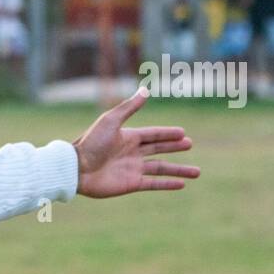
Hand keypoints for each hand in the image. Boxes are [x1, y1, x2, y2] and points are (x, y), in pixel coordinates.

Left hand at [73, 88, 199, 197]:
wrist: (76, 169)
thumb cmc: (91, 143)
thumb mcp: (111, 121)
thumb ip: (129, 107)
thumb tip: (146, 89)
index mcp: (128, 137)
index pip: (153, 134)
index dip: (168, 133)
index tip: (183, 133)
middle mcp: (132, 153)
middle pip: (159, 149)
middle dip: (174, 147)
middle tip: (190, 144)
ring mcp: (132, 169)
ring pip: (161, 168)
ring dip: (178, 170)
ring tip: (197, 172)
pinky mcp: (131, 184)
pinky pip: (153, 183)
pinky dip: (168, 184)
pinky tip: (181, 184)